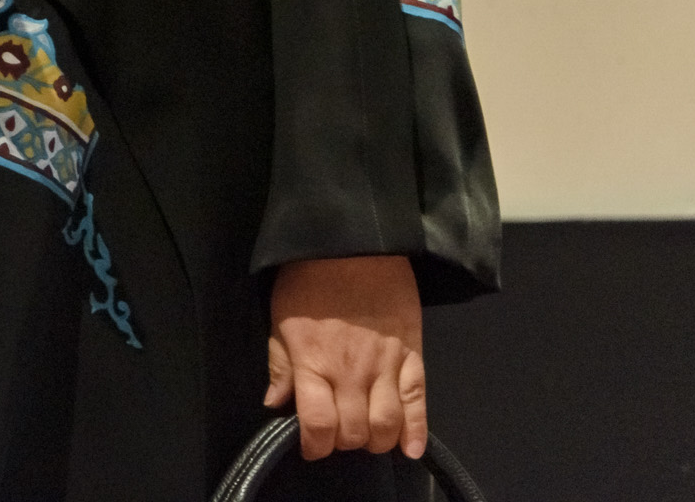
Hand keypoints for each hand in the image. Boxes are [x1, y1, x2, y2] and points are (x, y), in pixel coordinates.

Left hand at [266, 254, 425, 460]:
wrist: (355, 245)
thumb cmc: (310, 278)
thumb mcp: (280, 318)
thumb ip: (280, 364)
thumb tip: (275, 403)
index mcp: (313, 362)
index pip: (317, 424)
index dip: (313, 445)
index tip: (310, 447)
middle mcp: (351, 372)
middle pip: (354, 432)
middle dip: (342, 443)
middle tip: (336, 435)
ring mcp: (386, 367)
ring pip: (386, 426)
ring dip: (374, 441)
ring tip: (365, 436)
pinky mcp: (413, 358)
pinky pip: (419, 404)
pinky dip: (416, 432)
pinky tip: (409, 449)